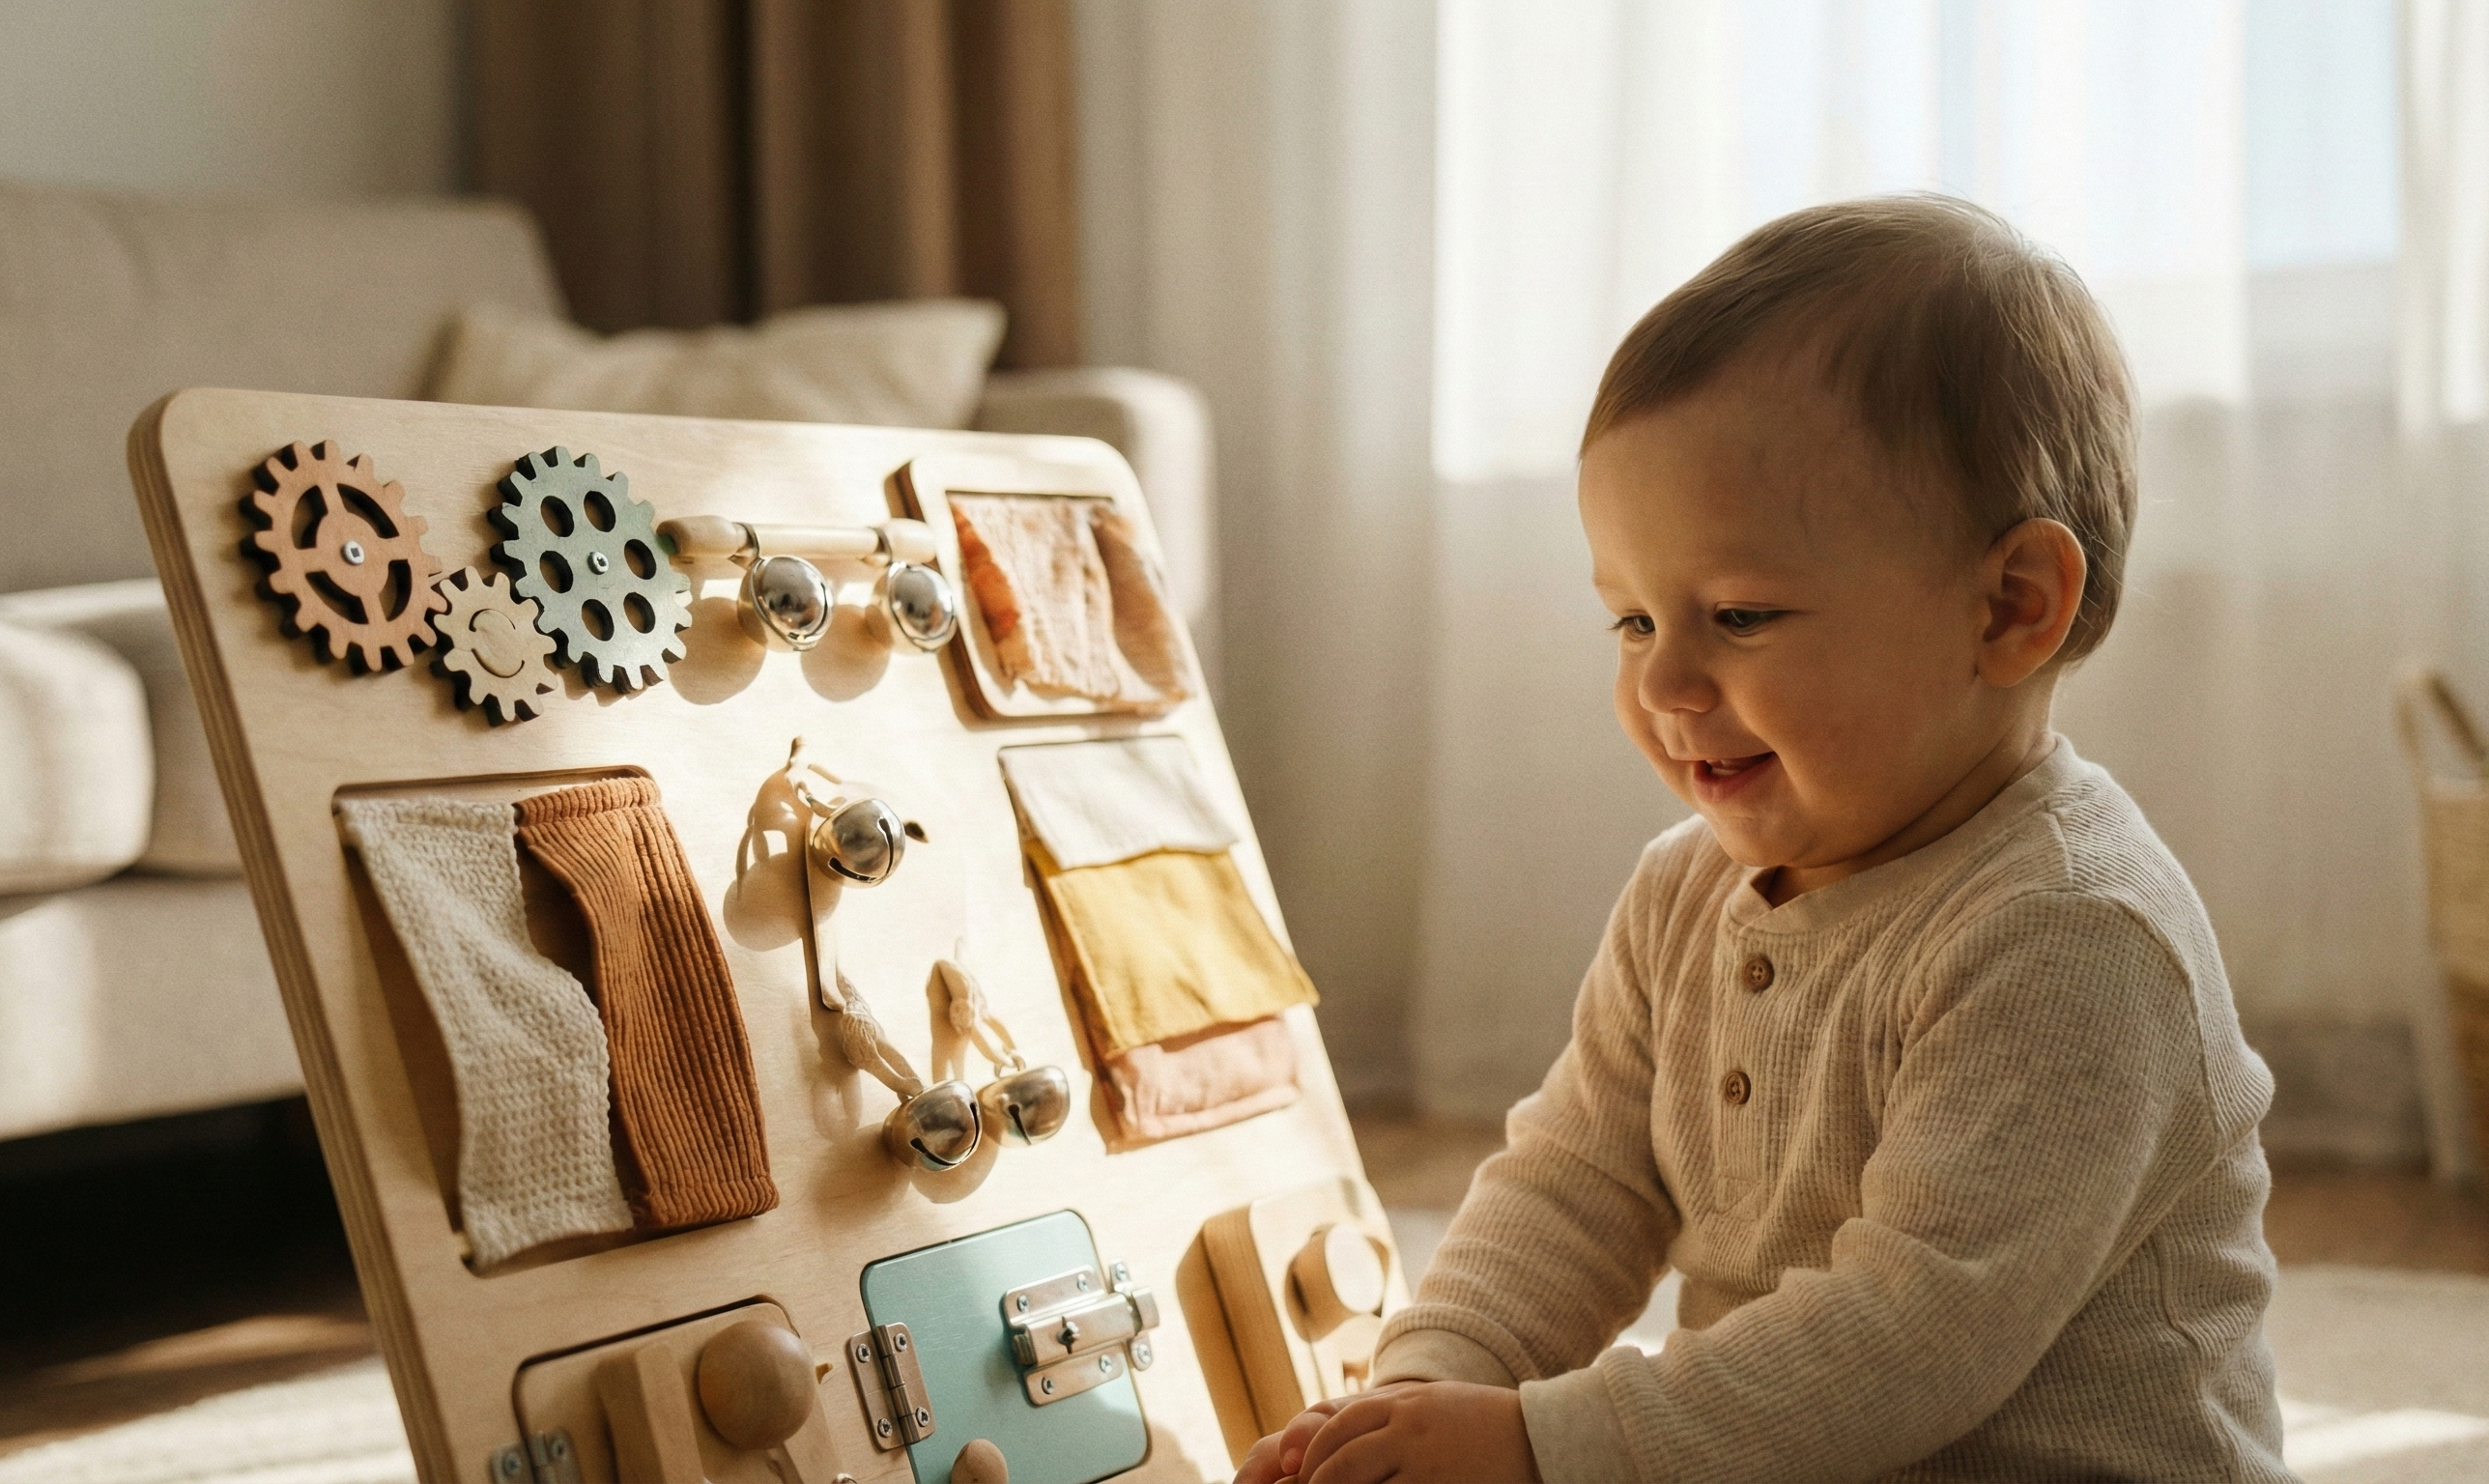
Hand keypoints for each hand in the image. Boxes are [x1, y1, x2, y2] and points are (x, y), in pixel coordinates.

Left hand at [1236, 1382, 1538, 1483]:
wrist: (1542, 1437)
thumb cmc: (1488, 1423)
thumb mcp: (1435, 1404)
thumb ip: (1393, 1414)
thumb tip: (1350, 1437)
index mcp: (1405, 1403)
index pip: (1340, 1425)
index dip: (1313, 1450)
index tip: (1301, 1471)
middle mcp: (1408, 1429)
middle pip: (1341, 1459)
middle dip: (1318, 1482)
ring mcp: (1423, 1463)